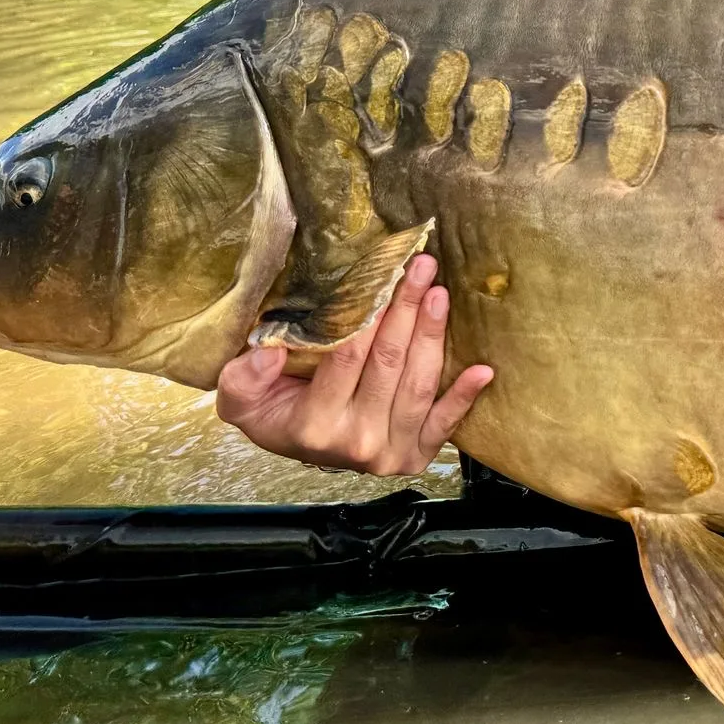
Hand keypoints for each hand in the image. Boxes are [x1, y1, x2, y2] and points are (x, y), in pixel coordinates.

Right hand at [216, 253, 493, 474]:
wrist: (297, 447)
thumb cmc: (274, 412)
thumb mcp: (241, 399)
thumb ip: (243, 378)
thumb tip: (269, 353)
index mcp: (314, 426)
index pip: (347, 359)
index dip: (367, 316)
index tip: (380, 277)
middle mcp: (356, 442)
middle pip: (388, 365)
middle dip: (407, 310)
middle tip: (421, 267)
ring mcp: (389, 453)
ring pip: (418, 385)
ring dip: (432, 335)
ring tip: (439, 294)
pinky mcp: (414, 455)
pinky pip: (444, 425)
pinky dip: (464, 397)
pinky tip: (482, 370)